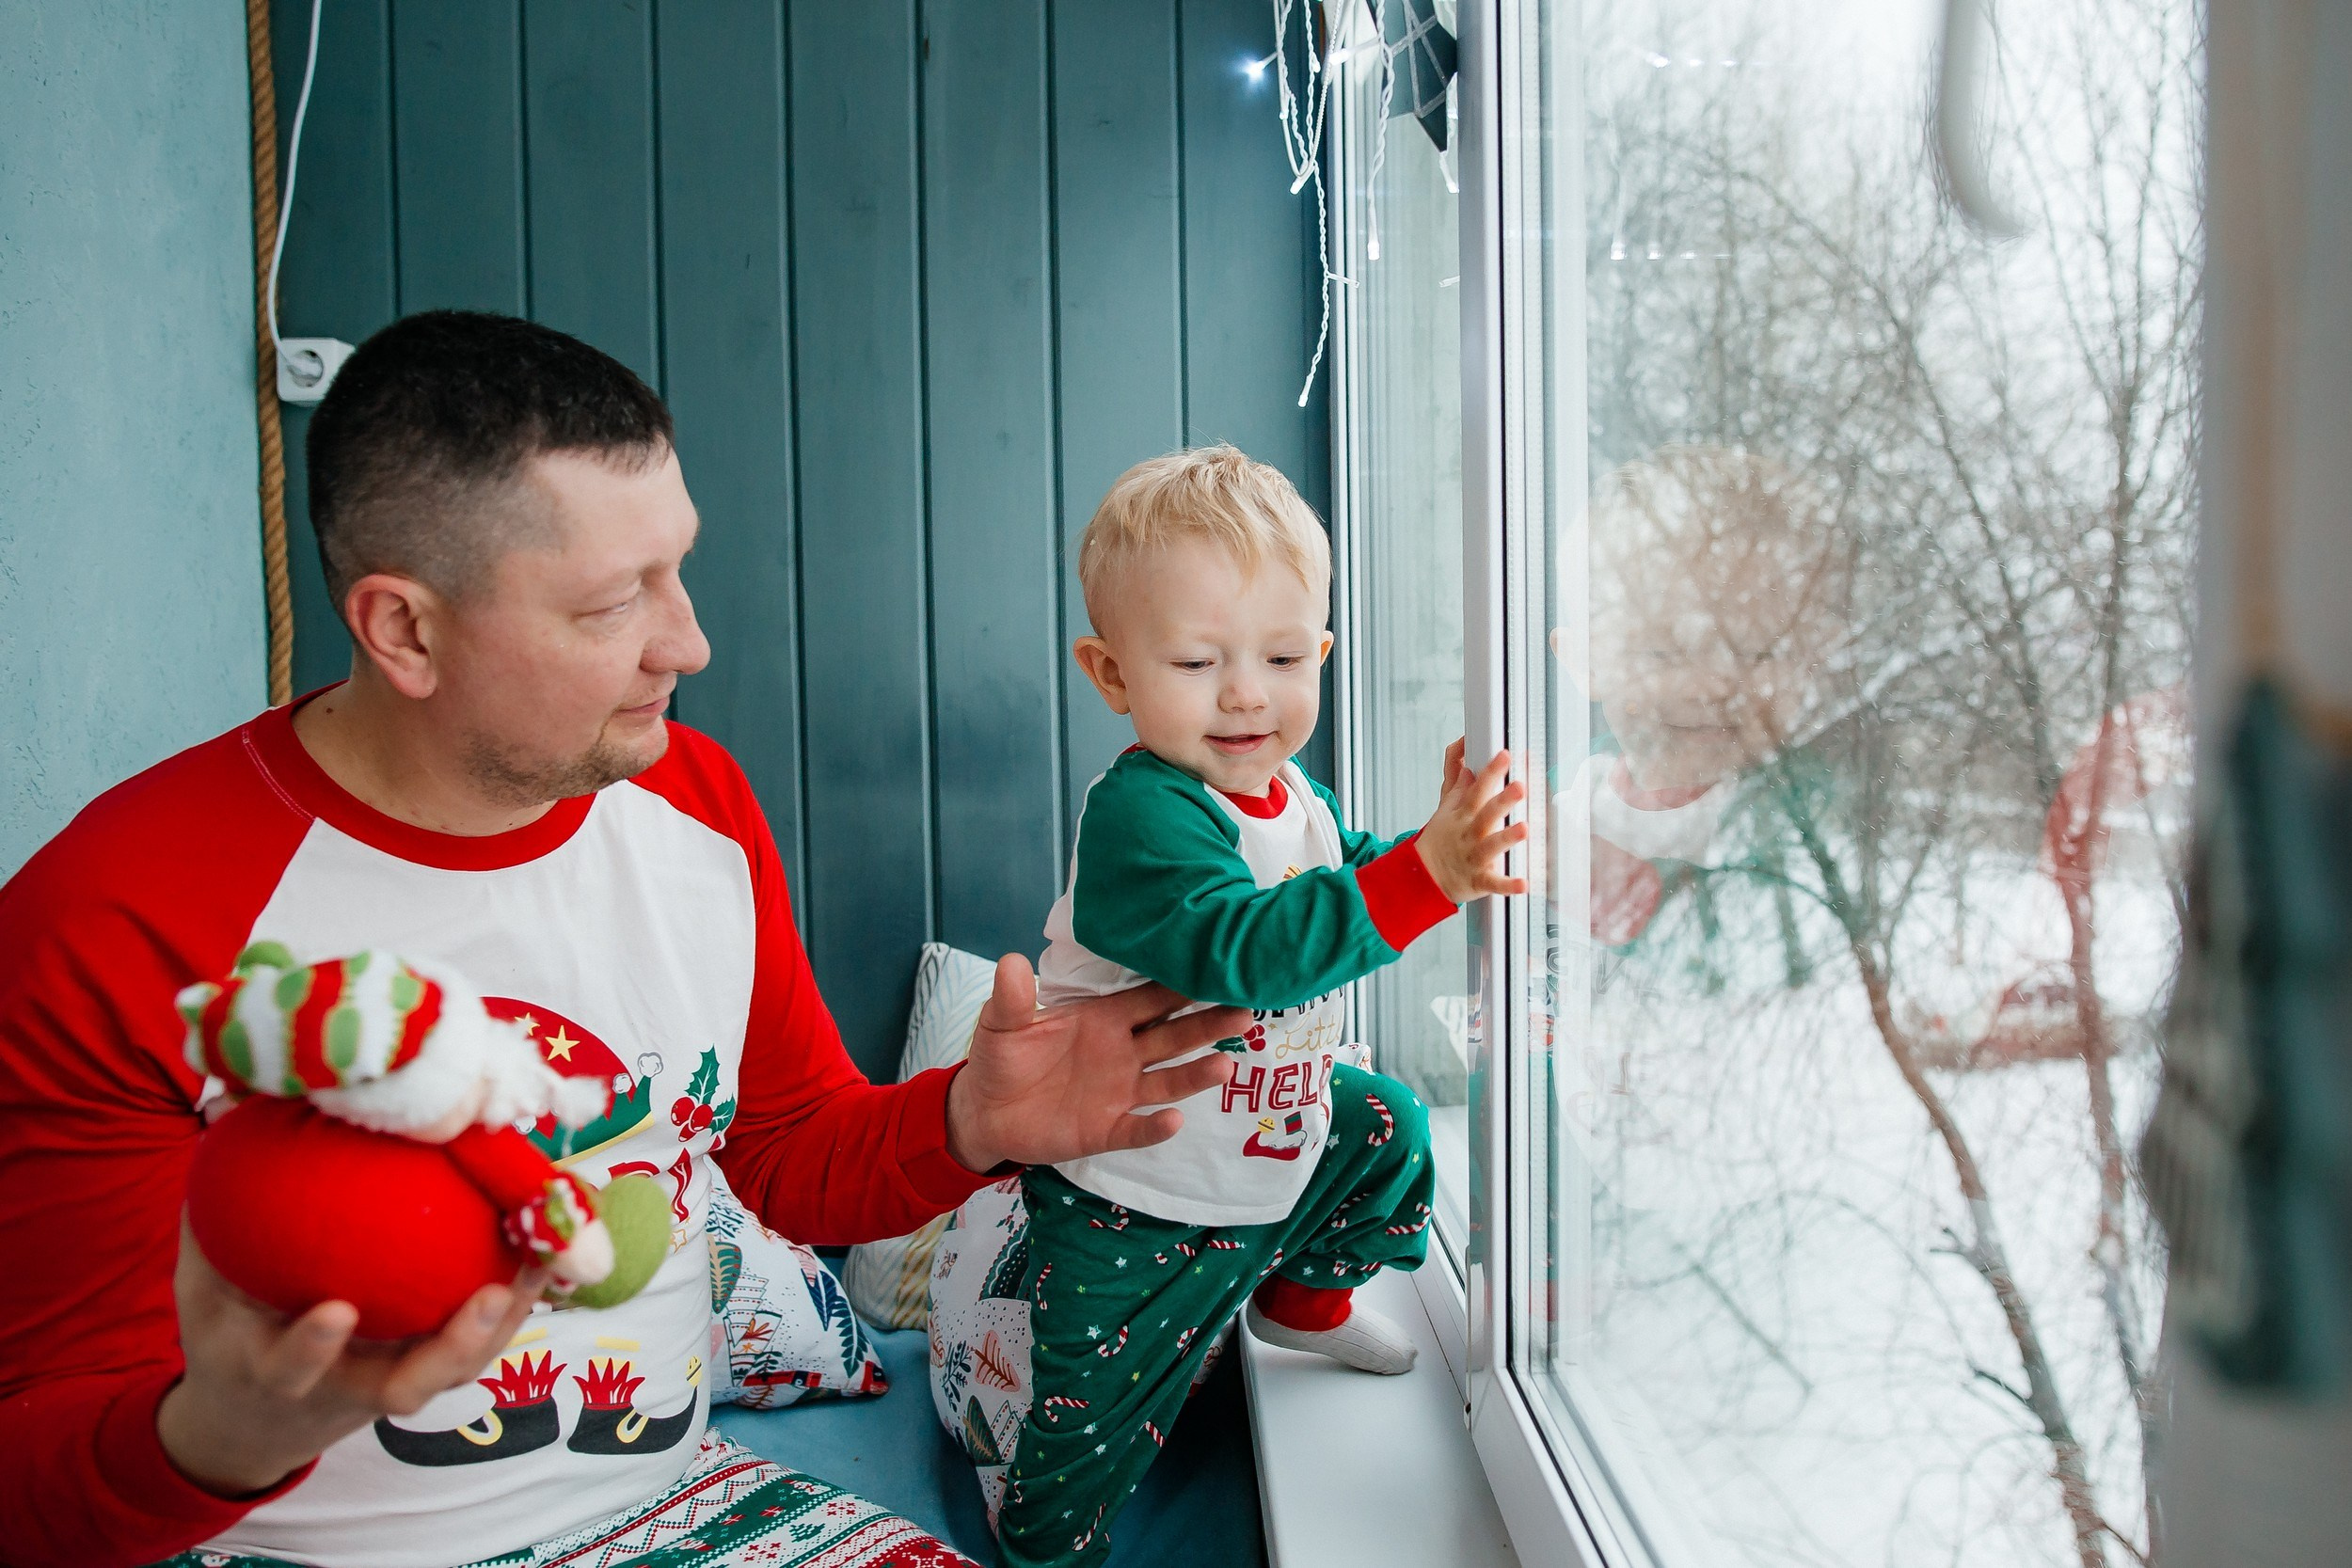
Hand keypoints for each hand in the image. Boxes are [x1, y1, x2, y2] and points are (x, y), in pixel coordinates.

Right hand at [155, 1215, 546, 1497]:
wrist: (253, 1414)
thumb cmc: (232, 1326)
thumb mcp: (205, 1282)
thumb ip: (213, 1211)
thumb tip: (230, 1102)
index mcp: (271, 1370)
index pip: (289, 1368)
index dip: (310, 1346)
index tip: (335, 1311)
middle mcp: (342, 1385)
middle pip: (403, 1389)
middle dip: (448, 1350)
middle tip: (485, 1297)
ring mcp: (392, 1380)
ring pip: (456, 1369)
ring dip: (503, 1321)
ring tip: (537, 1260)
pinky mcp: (431, 1367)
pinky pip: (479, 1339)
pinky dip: (515, 1297)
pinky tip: (544, 1241)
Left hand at [944, 955, 1247, 1172]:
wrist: (985, 1111)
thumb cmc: (1003, 1058)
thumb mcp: (1001, 1024)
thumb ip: (1012, 998)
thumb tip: (1010, 962)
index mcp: (1104, 1018)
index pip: (1150, 998)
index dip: (1181, 983)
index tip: (1217, 966)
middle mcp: (1122, 1052)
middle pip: (1174, 1035)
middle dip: (1208, 1023)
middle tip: (1246, 1010)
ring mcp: (1119, 1091)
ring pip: (1168, 1080)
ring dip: (1197, 1074)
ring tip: (1226, 1064)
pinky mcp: (1107, 1128)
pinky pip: (1137, 1127)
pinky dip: (1155, 1126)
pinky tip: (1174, 1120)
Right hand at [1414, 739, 1529, 902]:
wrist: (1425, 875)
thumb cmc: (1442, 838)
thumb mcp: (1446, 807)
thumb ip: (1459, 780)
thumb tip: (1462, 750)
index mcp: (1463, 814)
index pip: (1477, 789)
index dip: (1491, 772)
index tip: (1505, 755)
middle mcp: (1469, 833)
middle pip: (1486, 814)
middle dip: (1502, 800)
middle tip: (1520, 787)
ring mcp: (1474, 856)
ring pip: (1491, 846)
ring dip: (1507, 838)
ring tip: (1524, 829)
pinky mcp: (1479, 880)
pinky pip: (1494, 883)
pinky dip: (1508, 885)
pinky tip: (1523, 884)